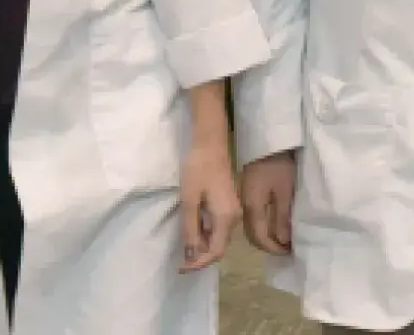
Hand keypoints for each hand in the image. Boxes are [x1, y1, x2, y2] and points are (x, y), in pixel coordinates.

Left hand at [178, 140, 241, 272]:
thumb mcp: (189, 201)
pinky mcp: (229, 205)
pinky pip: (219, 227)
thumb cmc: (197, 170)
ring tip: (183, 244)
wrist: (210, 145)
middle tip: (179, 260)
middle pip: (219, 248)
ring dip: (201, 245)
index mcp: (226, 218)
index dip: (198, 264)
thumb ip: (190, 229)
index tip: (180, 267)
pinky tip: (192, 228)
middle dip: (199, 257)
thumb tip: (190, 254)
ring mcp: (234, 211)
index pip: (215, 252)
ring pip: (219, 238)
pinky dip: (205, 233)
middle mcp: (234, 218)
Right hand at [240, 150, 297, 255]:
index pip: (260, 237)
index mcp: (253, 207)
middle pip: (252, 236)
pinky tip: (273, 225)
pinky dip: (262, 228)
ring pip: (251, 229)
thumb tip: (282, 241)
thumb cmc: (279, 165)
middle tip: (286, 249)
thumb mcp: (285, 190)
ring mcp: (243, 202)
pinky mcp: (246, 196)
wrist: (266, 143)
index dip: (274, 248)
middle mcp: (243, 208)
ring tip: (282, 239)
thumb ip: (282, 217)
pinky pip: (251, 219)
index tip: (288, 252)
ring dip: (265, 238)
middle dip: (268, 246)